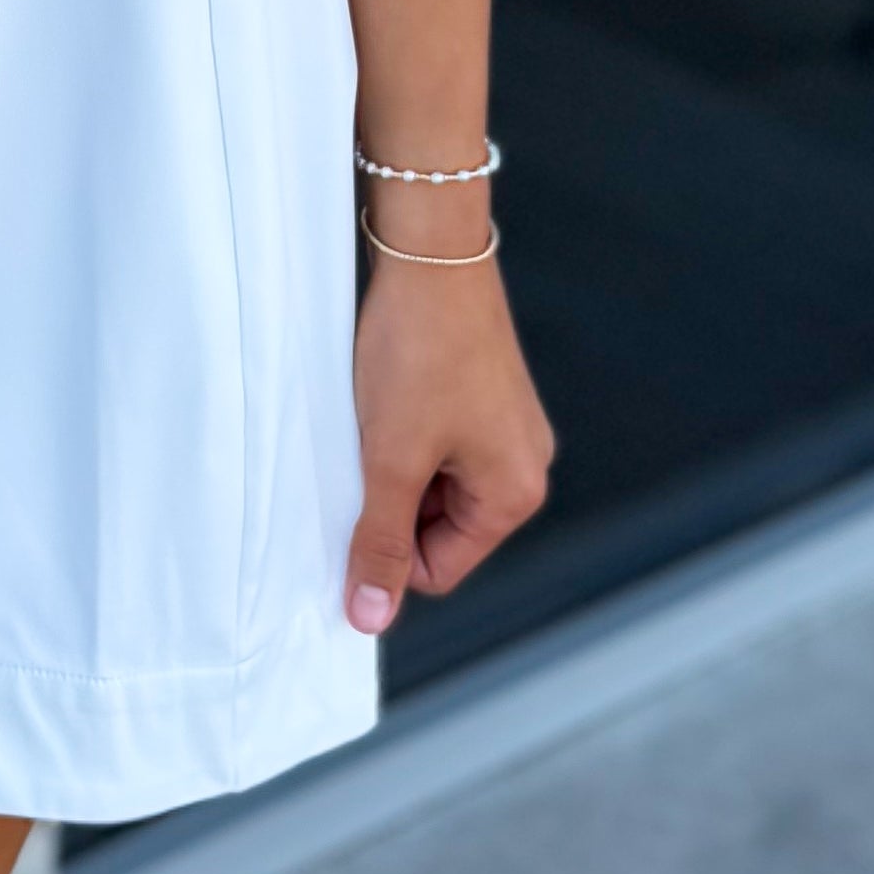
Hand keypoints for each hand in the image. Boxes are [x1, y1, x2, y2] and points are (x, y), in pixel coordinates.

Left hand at [344, 238, 552, 637]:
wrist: (431, 256)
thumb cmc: (420, 353)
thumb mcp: (389, 460)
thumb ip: (379, 542)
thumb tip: (370, 617)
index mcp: (515, 494)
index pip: (437, 569)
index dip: (386, 551)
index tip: (350, 510)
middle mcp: (523, 465)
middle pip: (437, 530)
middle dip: (390, 504)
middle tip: (359, 458)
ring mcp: (505, 429)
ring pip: (430, 486)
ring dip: (392, 468)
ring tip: (371, 423)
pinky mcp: (483, 398)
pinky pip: (436, 446)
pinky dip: (401, 436)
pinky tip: (380, 402)